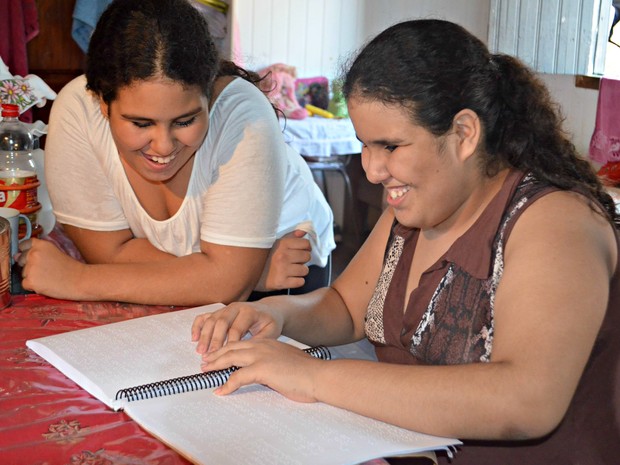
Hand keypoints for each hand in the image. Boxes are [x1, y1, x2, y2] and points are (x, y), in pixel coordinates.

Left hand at [16, 238, 84, 298]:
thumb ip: (37, 251)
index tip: (33, 257)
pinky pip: (25, 284)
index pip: (23, 245)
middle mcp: (33, 254)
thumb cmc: (70, 268)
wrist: (80, 280)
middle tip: (47, 270)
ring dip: (33, 276)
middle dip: (30, 265)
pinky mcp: (30, 281)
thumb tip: (15, 256)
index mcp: (41, 245)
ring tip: (49, 277)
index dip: (26, 252)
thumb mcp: (55, 252)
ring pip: (23, 273)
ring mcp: (31, 267)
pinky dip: (34, 286)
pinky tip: (46, 284)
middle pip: (21, 260)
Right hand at [191, 301, 282, 353]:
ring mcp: (225, 309)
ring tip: (200, 351)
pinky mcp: (219, 312)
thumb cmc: (270, 323)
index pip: (236, 328)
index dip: (230, 343)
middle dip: (214, 340)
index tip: (226, 357)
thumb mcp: (271, 331)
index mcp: (249, 312)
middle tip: (209, 356)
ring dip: (204, 336)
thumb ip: (260, 340)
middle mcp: (235, 308)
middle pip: (221, 322)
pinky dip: (197, 326)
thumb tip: (246, 352)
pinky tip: (194, 338)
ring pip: (211, 320)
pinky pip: (204, 316)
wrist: (269, 310)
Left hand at [201, 339, 323, 401]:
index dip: (227, 348)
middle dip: (216, 354)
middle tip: (205, 361)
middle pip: (232, 347)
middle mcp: (263, 345)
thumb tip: (264, 371)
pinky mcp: (262, 369)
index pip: (242, 343)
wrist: (319, 376)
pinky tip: (220, 391)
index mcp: (269, 342)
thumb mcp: (286, 362)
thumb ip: (273, 362)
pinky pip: (237, 377)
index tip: (217, 355)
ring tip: (205, 371)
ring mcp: (261, 356)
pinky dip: (226, 385)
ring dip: (215, 365)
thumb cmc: (307, 373)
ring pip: (230, 357)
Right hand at [255, 230, 310, 291]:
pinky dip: (296, 281)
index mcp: (282, 244)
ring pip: (305, 270)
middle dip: (302, 260)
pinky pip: (300, 282)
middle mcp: (283, 256)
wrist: (250, 274)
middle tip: (293, 262)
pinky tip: (288, 279)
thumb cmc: (266, 258)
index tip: (299, 251)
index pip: (306, 244)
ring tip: (290, 271)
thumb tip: (304, 232)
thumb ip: (291, 237)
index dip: (305, 248)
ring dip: (299, 272)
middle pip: (307, 257)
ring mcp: (282, 270)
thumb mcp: (276, 243)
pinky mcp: (281, 282)